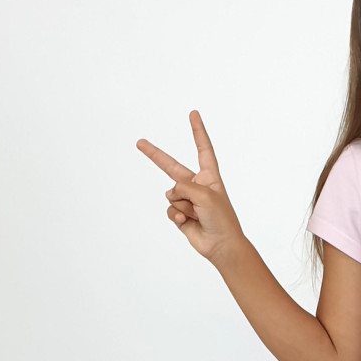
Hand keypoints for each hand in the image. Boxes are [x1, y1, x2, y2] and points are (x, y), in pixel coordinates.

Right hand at [136, 110, 245, 261]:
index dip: (197, 131)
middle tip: (139, 142)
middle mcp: (197, 186)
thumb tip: (171, 193)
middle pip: (172, 167)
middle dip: (155, 155)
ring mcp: (188, 200)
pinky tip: (188, 222)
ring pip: (172, 194)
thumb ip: (184, 186)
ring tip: (196, 214)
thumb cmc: (221, 219)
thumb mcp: (205, 195)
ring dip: (182, 204)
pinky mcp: (181, 214)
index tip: (193, 114)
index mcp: (209, 176)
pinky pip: (170, 209)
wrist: (221, 245)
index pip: (202, 148)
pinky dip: (177, 215)